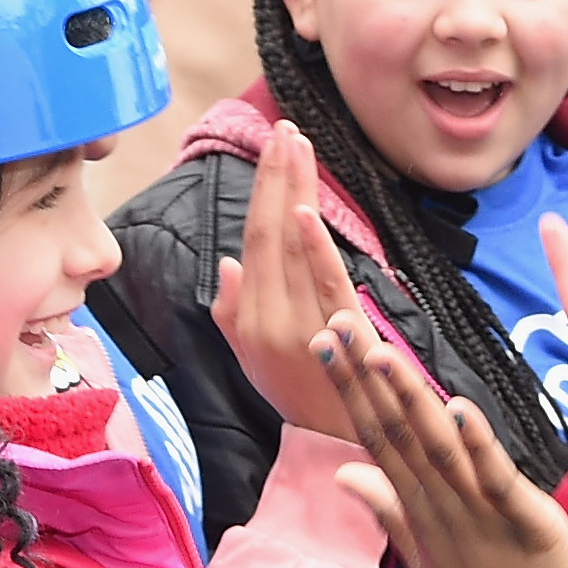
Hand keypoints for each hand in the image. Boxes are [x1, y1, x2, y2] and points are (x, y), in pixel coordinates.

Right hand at [212, 126, 364, 440]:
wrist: (335, 438)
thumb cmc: (292, 392)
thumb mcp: (249, 357)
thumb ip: (232, 311)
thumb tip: (227, 263)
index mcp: (248, 319)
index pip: (253, 242)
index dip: (261, 192)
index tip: (272, 149)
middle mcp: (270, 318)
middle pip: (271, 234)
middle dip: (276, 177)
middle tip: (284, 130)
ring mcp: (304, 326)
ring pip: (295, 248)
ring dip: (296, 192)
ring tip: (298, 145)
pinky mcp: (340, 334)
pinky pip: (324, 281)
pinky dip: (313, 245)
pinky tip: (305, 209)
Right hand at [320, 306, 567, 567]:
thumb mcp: (422, 554)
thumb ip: (386, 507)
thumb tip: (344, 472)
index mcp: (415, 506)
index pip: (374, 435)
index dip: (349, 388)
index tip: (326, 342)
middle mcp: (438, 504)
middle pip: (396, 432)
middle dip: (366, 378)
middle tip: (338, 326)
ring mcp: (478, 511)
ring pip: (438, 447)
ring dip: (409, 400)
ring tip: (384, 355)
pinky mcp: (524, 519)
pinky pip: (496, 477)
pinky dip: (477, 443)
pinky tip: (459, 407)